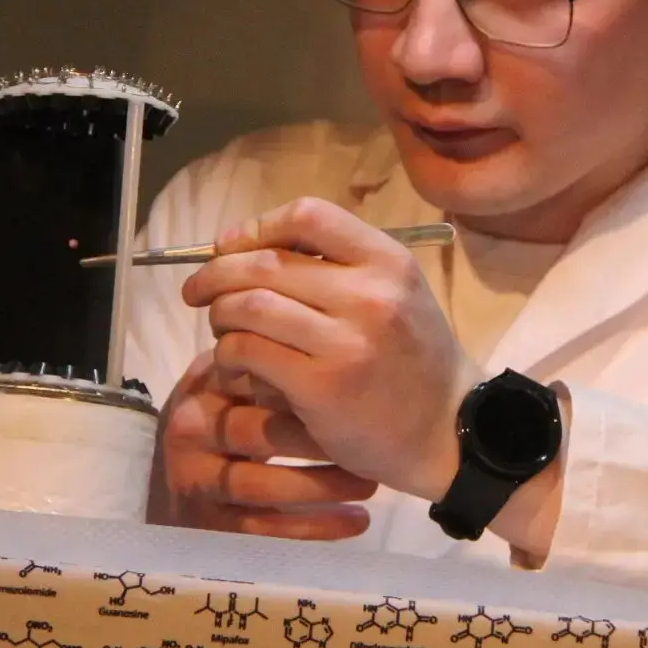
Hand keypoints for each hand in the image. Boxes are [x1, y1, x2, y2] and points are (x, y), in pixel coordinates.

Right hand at [156, 348, 377, 539]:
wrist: (183, 475)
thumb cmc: (229, 416)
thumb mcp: (239, 383)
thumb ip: (272, 360)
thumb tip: (340, 332)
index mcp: (203, 387)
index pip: (249, 378)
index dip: (302, 386)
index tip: (355, 386)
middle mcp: (190, 432)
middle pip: (255, 433)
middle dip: (317, 438)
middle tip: (370, 441)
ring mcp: (194, 480)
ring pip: (259, 486)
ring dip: (321, 486)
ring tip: (370, 484)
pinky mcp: (207, 524)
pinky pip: (263, 529)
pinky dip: (314, 526)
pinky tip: (357, 521)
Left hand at [179, 197, 479, 501]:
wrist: (449, 431)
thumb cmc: (414, 359)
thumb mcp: (397, 294)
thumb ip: (341, 266)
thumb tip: (250, 247)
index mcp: (388, 261)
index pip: (308, 216)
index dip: (258, 226)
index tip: (232, 246)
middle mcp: (369, 294)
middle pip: (266, 262)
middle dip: (217, 273)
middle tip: (198, 291)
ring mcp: (346, 341)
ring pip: (248, 305)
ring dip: (220, 315)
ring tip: (221, 329)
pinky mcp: (321, 386)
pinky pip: (249, 351)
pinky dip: (228, 353)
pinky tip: (233, 362)